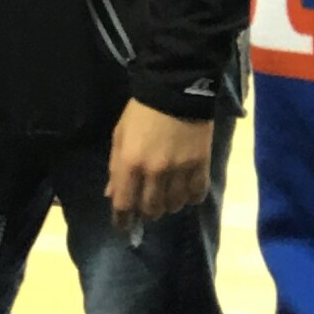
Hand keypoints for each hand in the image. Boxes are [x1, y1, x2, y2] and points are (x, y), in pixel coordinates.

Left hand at [107, 102, 213, 230]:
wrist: (176, 89)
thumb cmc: (141, 113)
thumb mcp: (119, 136)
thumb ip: (115, 168)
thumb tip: (112, 194)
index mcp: (129, 164)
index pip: (123, 204)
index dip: (122, 220)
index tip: (124, 225)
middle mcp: (154, 172)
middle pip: (150, 209)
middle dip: (146, 213)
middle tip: (147, 207)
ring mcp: (179, 169)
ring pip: (174, 205)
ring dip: (168, 206)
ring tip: (168, 198)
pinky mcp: (200, 164)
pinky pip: (196, 194)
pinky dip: (190, 198)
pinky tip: (187, 192)